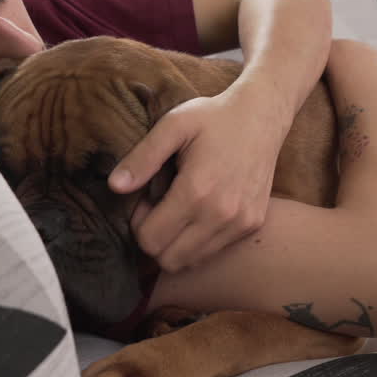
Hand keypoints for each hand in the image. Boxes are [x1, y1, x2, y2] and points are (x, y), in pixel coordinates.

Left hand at [109, 84, 288, 272]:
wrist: (262, 115)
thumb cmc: (213, 117)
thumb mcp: (172, 125)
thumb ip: (141, 158)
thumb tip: (114, 186)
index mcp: (197, 191)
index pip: (151, 240)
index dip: (139, 223)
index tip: (146, 199)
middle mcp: (221, 214)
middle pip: (168, 259)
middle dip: (155, 238)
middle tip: (159, 207)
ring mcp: (240, 223)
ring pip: (191, 261)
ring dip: (176, 243)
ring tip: (180, 209)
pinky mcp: (252, 224)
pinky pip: (214, 251)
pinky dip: (199, 240)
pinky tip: (200, 210)